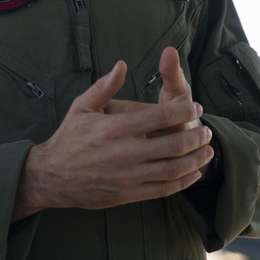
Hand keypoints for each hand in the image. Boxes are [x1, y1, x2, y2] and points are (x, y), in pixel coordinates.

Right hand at [13, 59, 212, 219]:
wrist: (52, 176)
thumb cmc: (69, 138)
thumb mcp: (82, 106)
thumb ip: (105, 86)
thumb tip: (121, 64)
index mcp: (114, 127)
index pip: (159, 116)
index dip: (183, 111)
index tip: (195, 107)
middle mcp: (123, 152)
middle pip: (172, 144)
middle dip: (196, 136)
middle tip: (207, 130)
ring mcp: (127, 176)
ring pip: (172, 169)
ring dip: (195, 159)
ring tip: (208, 151)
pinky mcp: (128, 194)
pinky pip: (163, 189)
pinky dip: (183, 181)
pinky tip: (193, 173)